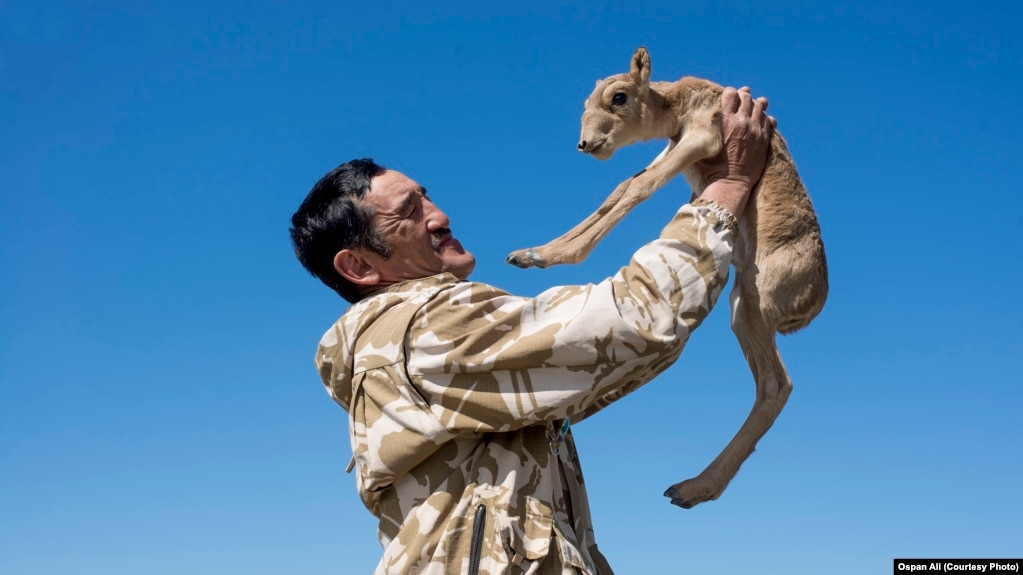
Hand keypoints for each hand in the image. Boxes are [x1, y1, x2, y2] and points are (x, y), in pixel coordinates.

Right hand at [700, 86, 775, 216]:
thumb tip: (674, 130)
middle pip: (747, 97)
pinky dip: (766, 119)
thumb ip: (689, 135)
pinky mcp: (764, 142)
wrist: (728, 187)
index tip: (727, 96)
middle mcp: (742, 123)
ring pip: (760, 108)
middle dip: (743, 96)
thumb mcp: (694, 149)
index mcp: (725, 121)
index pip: (730, 94)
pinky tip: (762, 121)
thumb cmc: (708, 170)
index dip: (729, 93)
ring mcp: (756, 131)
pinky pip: (769, 122)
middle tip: (741, 98)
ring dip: (756, 106)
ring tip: (753, 106)